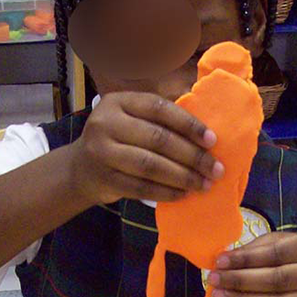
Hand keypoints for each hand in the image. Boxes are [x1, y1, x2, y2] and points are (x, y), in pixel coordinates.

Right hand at [74, 92, 223, 203]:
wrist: (80, 169)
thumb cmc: (117, 140)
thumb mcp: (131, 119)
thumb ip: (159, 120)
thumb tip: (206, 135)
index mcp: (118, 102)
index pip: (159, 109)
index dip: (189, 124)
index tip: (213, 140)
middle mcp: (106, 124)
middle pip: (158, 140)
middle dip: (192, 156)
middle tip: (215, 169)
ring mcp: (102, 153)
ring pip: (151, 166)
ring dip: (183, 177)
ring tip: (204, 184)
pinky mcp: (105, 180)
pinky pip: (142, 188)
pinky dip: (166, 192)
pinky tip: (183, 194)